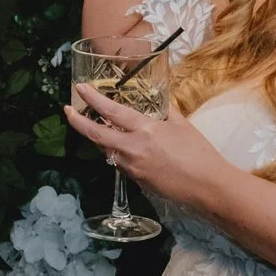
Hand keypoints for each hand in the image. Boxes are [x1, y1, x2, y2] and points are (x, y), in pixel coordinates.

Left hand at [64, 81, 231, 210]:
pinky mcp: (136, 181)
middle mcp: (132, 148)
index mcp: (144, 129)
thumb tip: (156, 101)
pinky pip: (119, 163)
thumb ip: (165, 111)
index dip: (93, 99)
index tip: (80, 89)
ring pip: (105, 149)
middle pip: (96, 134)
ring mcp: (132, 167)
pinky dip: (114, 152)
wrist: (207, 186)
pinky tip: (119, 146)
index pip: (111, 111)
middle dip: (78, 121)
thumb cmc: (198, 152)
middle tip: (68, 110)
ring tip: (92, 125)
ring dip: (97, 137)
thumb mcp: (181, 124)